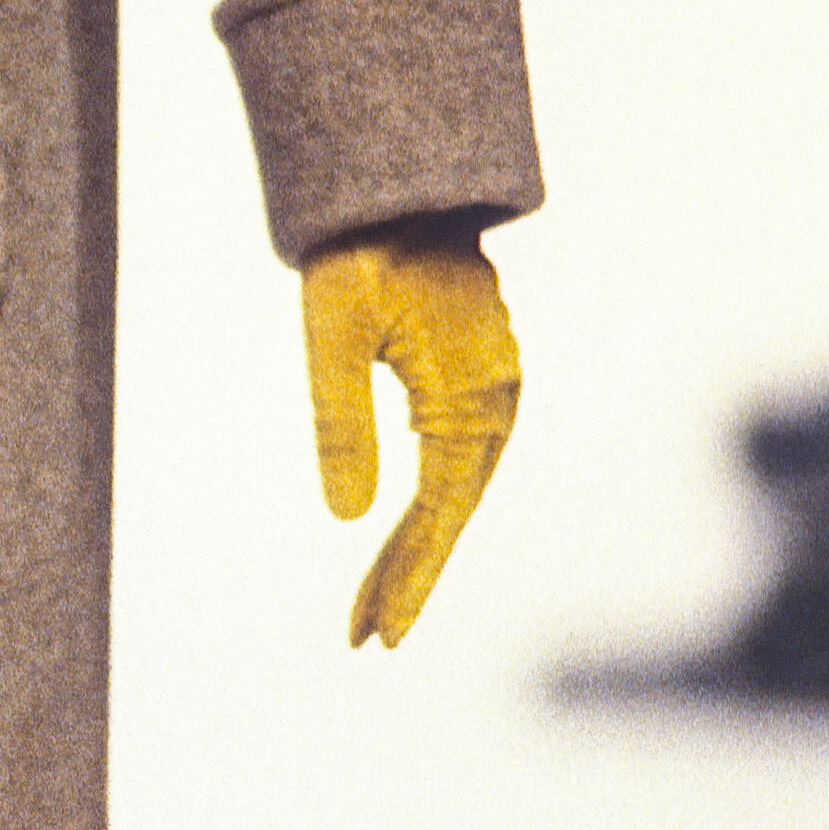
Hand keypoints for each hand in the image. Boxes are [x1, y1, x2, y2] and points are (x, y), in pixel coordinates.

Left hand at [301, 225, 522, 649]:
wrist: (397, 188)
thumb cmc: (358, 252)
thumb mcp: (331, 332)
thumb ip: (341, 422)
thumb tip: (348, 520)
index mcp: (471, 392)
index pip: (440, 509)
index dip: (410, 576)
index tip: (380, 633)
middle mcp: (496, 399)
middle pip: (452, 513)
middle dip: (408, 578)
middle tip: (364, 641)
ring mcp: (494, 391)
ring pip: (455, 493)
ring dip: (416, 549)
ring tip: (372, 611)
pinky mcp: (479, 382)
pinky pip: (455, 464)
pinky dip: (426, 508)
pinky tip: (400, 543)